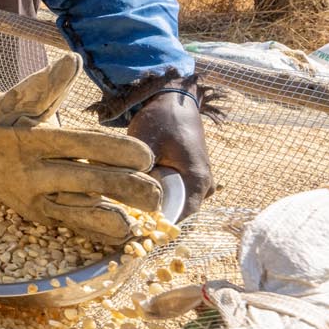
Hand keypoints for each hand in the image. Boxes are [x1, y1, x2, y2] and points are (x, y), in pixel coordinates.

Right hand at [0, 54, 161, 243]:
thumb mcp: (17, 98)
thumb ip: (46, 84)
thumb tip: (72, 60)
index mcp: (31, 140)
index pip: (79, 145)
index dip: (114, 151)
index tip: (146, 156)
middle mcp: (32, 172)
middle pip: (85, 181)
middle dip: (125, 188)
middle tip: (157, 192)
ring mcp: (34, 198)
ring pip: (77, 212)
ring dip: (112, 218)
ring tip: (142, 221)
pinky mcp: (37, 215)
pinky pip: (71, 225)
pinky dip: (97, 232)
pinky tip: (124, 234)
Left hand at [127, 88, 213, 219]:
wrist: (175, 99)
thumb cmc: (162, 119)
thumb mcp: (145, 144)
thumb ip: (138, 172)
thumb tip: (123, 197)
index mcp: (197, 179)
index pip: (180, 216)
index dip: (156, 224)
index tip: (132, 229)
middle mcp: (205, 186)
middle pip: (177, 212)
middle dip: (152, 214)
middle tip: (125, 216)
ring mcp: (201, 181)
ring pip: (176, 202)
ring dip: (155, 203)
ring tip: (129, 200)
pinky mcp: (192, 176)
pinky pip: (176, 193)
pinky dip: (159, 193)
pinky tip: (138, 187)